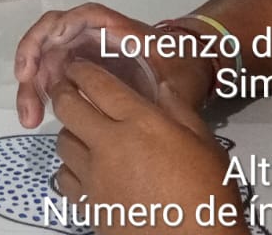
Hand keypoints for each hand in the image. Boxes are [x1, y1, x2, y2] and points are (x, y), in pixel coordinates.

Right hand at [14, 2, 212, 127]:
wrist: (188, 68)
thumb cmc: (182, 67)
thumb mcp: (179, 80)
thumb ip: (164, 92)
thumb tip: (146, 109)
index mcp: (116, 30)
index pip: (79, 18)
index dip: (55, 32)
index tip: (43, 57)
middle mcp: (91, 35)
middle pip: (51, 37)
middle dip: (32, 64)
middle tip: (29, 103)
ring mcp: (81, 51)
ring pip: (45, 57)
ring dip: (31, 84)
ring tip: (29, 119)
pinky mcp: (77, 69)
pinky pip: (50, 73)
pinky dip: (39, 91)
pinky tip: (36, 116)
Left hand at [51, 62, 246, 234]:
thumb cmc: (208, 197)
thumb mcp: (206, 145)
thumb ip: (180, 110)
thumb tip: (163, 86)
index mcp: (141, 123)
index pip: (97, 84)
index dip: (82, 70)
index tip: (77, 66)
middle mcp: (110, 144)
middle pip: (67, 106)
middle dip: (64, 92)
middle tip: (69, 89)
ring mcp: (95, 175)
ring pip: (62, 141)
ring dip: (69, 131)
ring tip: (82, 131)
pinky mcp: (89, 203)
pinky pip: (64, 177)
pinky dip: (70, 168)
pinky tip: (85, 168)